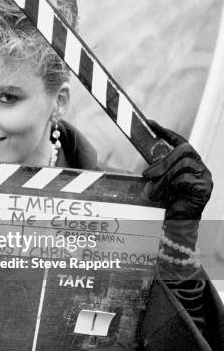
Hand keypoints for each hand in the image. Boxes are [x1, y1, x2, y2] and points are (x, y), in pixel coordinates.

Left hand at [142, 121, 212, 248]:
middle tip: (146, 174)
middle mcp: (201, 168)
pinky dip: (169, 186)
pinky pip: (185, 178)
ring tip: (152, 190)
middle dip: (163, 161)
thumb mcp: (159, 182)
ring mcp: (205, 178)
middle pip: (184, 150)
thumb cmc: (167, 204)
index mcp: (190, 163)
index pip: (181, 142)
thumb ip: (157, 170)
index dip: (166, 132)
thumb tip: (145, 162)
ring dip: (163, 177)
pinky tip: (164, 196)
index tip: (151, 123)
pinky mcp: (204, 188)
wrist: (177, 227)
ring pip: (183, 165)